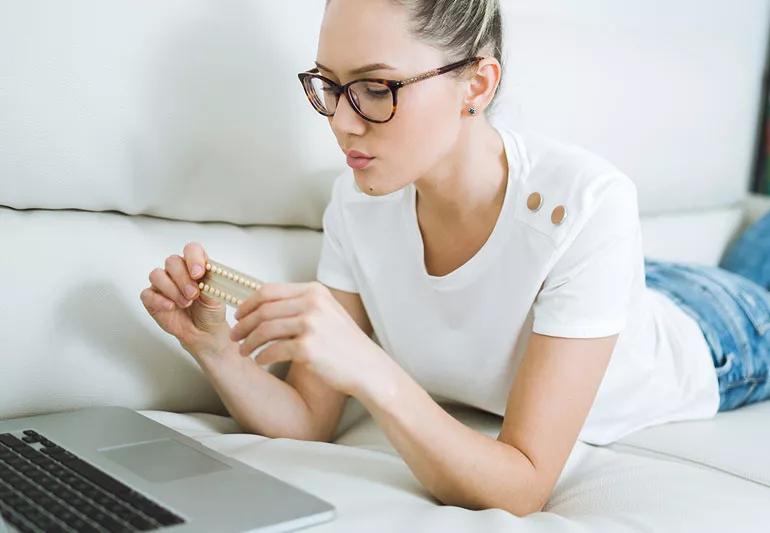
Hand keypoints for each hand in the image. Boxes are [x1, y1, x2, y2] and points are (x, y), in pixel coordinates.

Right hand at [140, 242, 233, 359]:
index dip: (193, 258)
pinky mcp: (152, 299)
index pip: (191, 250)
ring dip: (172, 289)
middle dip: (183, 278)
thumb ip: (211, 283)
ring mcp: (163, 284)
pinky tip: (171, 307)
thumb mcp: (217, 296)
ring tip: (186, 303)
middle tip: (193, 294)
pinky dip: (159, 300)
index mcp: (195, 265)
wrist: (204, 332)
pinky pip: (148, 294)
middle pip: (172, 261)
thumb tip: (207, 276)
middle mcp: (178, 272)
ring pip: (157, 275)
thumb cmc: (210, 310)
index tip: (199, 273)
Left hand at [229, 281, 381, 395]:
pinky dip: (262, 356)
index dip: (248, 303)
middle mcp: (313, 304)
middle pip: (263, 309)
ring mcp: (311, 325)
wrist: (368, 368)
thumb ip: (301, 304)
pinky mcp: (308, 348)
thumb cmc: (345, 344)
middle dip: (243, 323)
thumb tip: (265, 307)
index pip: (270, 290)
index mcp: (315, 291)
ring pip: (265, 329)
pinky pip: (273, 350)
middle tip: (234, 335)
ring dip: (248, 341)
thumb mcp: (327, 312)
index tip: (238, 314)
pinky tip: (259, 361)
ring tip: (243, 351)